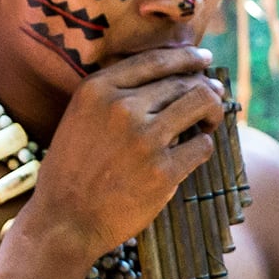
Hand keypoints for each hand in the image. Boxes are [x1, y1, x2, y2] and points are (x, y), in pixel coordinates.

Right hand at [22, 47, 224, 260]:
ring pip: (201, 104)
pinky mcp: (162, 171)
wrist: (63, 222)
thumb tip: (172, 78)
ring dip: (214, 110)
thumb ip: (114, 95)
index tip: (203, 59)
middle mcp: (121, 108)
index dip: (187, 57)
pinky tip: (196, 151)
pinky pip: (203, 146)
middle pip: (183, 81)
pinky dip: (205, 146)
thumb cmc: (72, 171)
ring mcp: (144, 139)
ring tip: (211, 121)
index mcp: (97, 90)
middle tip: (214, 96)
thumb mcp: (79, 118)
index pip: (156, 60)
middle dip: (206, 87)